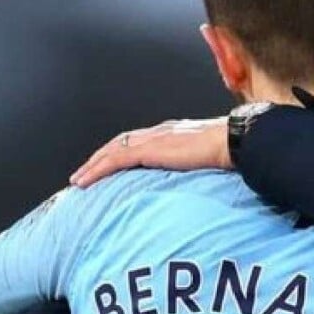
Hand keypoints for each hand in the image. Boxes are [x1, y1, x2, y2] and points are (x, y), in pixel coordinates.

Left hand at [69, 117, 230, 187]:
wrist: (234, 142)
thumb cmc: (233, 150)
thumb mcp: (213, 157)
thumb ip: (203, 163)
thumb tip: (209, 175)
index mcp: (174, 132)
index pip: (141, 140)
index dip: (123, 151)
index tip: (113, 164)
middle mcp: (159, 132)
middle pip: (121, 142)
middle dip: (101, 157)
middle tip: (86, 172)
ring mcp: (153, 139)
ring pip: (112, 150)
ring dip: (92, 165)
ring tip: (79, 180)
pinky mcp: (148, 150)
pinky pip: (114, 160)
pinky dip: (97, 170)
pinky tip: (85, 182)